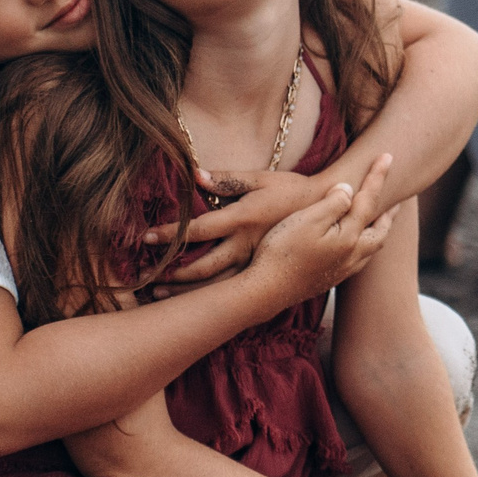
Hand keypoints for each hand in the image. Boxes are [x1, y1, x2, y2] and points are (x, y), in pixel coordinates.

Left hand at [146, 168, 333, 283]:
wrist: (330, 212)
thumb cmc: (292, 190)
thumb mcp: (262, 178)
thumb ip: (229, 178)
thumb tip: (195, 174)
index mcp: (242, 219)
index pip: (199, 230)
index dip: (171, 235)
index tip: (147, 238)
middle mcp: (246, 245)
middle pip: (203, 268)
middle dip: (174, 276)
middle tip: (147, 282)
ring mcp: (257, 262)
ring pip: (217, 285)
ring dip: (188, 293)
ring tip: (161, 296)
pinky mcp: (264, 271)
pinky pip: (234, 289)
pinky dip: (211, 297)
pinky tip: (195, 302)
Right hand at [242, 155, 396, 306]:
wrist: (266, 292)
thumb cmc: (283, 251)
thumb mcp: (307, 219)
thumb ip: (333, 203)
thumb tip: (350, 190)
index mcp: (350, 237)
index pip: (369, 200)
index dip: (378, 177)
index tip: (388, 155)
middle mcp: (353, 255)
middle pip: (381, 231)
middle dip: (390, 213)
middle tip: (399, 199)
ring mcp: (343, 270)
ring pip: (372, 248)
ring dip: (380, 231)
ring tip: (381, 220)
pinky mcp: (331, 280)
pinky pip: (360, 260)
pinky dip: (365, 246)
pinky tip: (355, 246)